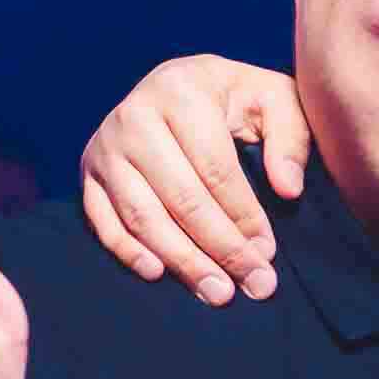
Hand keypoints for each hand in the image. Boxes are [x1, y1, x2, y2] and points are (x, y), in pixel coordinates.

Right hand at [80, 56, 309, 304]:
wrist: (179, 86)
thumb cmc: (234, 99)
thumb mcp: (274, 99)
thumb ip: (290, 138)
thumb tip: (287, 189)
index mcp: (182, 90)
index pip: (215, 168)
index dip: (243, 215)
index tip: (268, 251)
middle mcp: (135, 116)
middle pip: (180, 197)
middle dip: (220, 248)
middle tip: (253, 284)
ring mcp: (106, 147)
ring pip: (142, 215)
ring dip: (181, 260)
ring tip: (217, 292)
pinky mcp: (88, 173)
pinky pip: (102, 220)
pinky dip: (127, 251)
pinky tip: (158, 274)